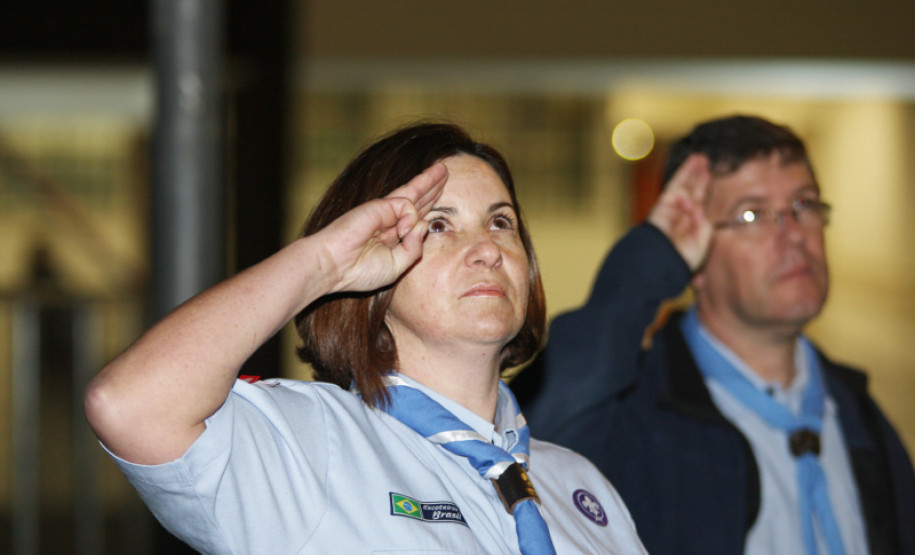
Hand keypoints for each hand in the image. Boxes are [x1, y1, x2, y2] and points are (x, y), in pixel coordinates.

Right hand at [319, 162, 447, 293]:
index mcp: (391, 238)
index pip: (414, 219)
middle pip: (416, 201)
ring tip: (443, 169)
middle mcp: (388, 222)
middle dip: (431, 188)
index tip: (439, 204)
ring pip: (413, 193)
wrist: (335, 264)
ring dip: (429, 181)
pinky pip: (407, 204)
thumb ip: (413, 248)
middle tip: (444, 172)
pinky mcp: (380, 206)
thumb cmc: (360, 271)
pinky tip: (402, 230)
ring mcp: (384, 212)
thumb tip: (425, 224)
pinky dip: (410, 216)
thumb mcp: (397, 267)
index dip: (428, 209)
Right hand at [647, 154, 711, 270]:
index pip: (698, 202)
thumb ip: (704, 223)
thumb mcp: (702, 241)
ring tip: (700, 158)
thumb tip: (697, 208)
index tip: (709, 177)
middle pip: (691, 191)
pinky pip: (675, 187)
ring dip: (691, 171)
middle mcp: (680, 214)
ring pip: (683, 185)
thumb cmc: (682, 256)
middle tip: (705, 162)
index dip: (703, 189)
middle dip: (698, 178)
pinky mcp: (664, 203)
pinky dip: (685, 180)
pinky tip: (694, 173)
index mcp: (690, 225)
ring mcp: (672, 208)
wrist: (663, 260)